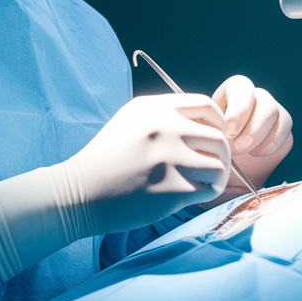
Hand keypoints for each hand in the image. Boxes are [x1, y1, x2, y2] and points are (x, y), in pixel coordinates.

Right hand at [60, 93, 231, 234]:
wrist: (79, 192)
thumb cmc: (107, 159)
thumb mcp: (130, 121)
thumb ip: (165, 117)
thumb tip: (205, 125)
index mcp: (154, 108)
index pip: (207, 105)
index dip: (219, 123)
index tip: (214, 138)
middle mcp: (164, 127)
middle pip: (219, 137)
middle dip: (222, 154)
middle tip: (213, 166)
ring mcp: (168, 158)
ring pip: (219, 164)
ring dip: (218, 176)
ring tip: (206, 182)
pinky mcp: (171, 188)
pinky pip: (209, 188)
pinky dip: (208, 193)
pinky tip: (195, 195)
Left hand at [209, 75, 293, 202]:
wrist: (228, 154)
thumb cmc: (212, 137)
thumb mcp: (206, 129)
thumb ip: (208, 126)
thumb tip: (215, 132)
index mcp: (233, 89)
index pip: (243, 86)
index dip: (239, 109)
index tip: (229, 132)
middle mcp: (255, 95)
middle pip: (265, 104)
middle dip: (253, 130)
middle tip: (238, 149)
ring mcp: (272, 109)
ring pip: (277, 117)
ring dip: (260, 139)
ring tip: (243, 151)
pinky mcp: (283, 124)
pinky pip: (284, 133)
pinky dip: (269, 147)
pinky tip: (254, 153)